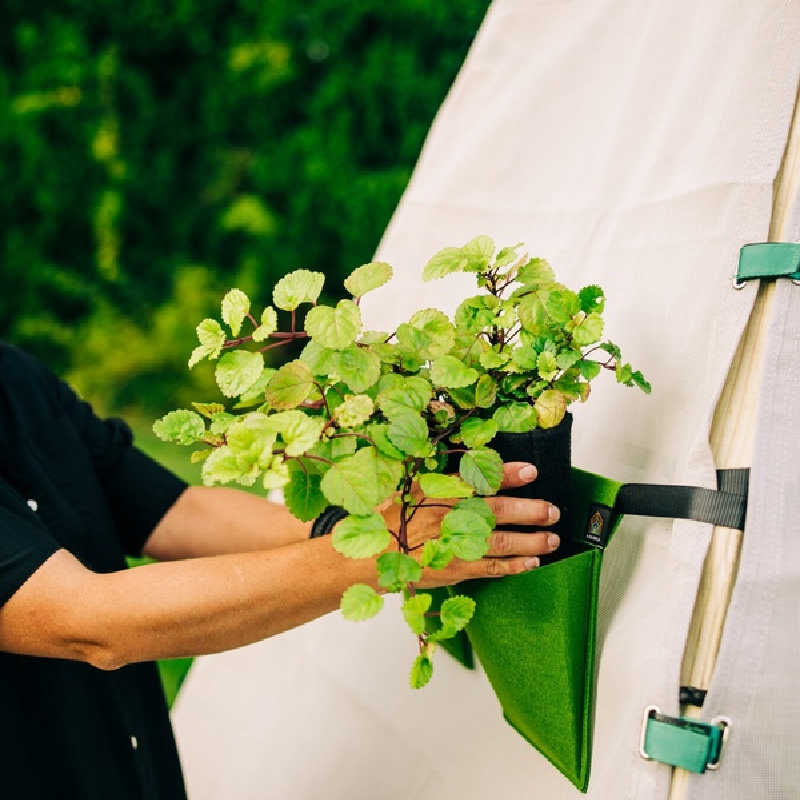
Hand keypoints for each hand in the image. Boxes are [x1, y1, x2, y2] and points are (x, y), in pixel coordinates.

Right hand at [379, 462, 560, 588]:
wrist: (374, 556)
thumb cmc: (394, 519)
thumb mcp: (412, 489)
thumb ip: (443, 480)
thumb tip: (472, 466)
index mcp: (440, 492)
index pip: (478, 479)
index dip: (507, 475)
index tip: (531, 472)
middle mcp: (450, 516)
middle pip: (499, 511)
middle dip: (531, 510)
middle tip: (553, 510)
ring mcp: (455, 544)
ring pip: (502, 542)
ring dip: (531, 540)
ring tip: (552, 538)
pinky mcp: (457, 568)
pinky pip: (493, 568)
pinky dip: (515, 565)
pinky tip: (533, 562)